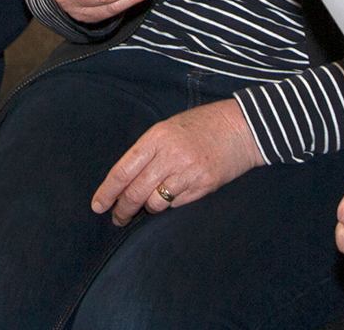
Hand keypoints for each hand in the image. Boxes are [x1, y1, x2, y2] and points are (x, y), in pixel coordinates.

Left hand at [91, 98, 263, 225]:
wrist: (245, 126)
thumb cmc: (205, 124)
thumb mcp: (172, 127)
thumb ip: (150, 150)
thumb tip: (126, 182)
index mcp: (158, 136)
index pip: (123, 170)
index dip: (107, 192)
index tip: (98, 206)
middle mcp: (170, 154)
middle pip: (135, 192)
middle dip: (123, 210)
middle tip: (118, 218)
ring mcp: (188, 170)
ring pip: (155, 202)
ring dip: (148, 208)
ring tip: (148, 207)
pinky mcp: (204, 184)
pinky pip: (177, 204)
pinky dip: (171, 204)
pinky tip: (174, 196)